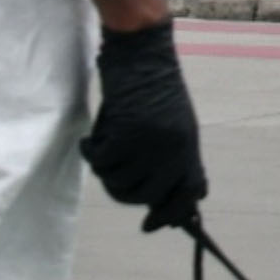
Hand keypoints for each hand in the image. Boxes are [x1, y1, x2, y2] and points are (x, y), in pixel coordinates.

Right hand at [80, 20, 208, 231]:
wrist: (141, 52)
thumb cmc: (154, 88)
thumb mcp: (176, 126)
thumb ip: (174, 160)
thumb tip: (165, 201)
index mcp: (189, 147)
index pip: (187, 193)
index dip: (169, 214)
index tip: (150, 226)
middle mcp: (174, 149)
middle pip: (144, 196)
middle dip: (123, 191)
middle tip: (111, 171)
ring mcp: (150, 144)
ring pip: (119, 183)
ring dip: (106, 169)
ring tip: (104, 148)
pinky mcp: (126, 134)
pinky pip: (101, 163)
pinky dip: (91, 152)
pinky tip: (90, 140)